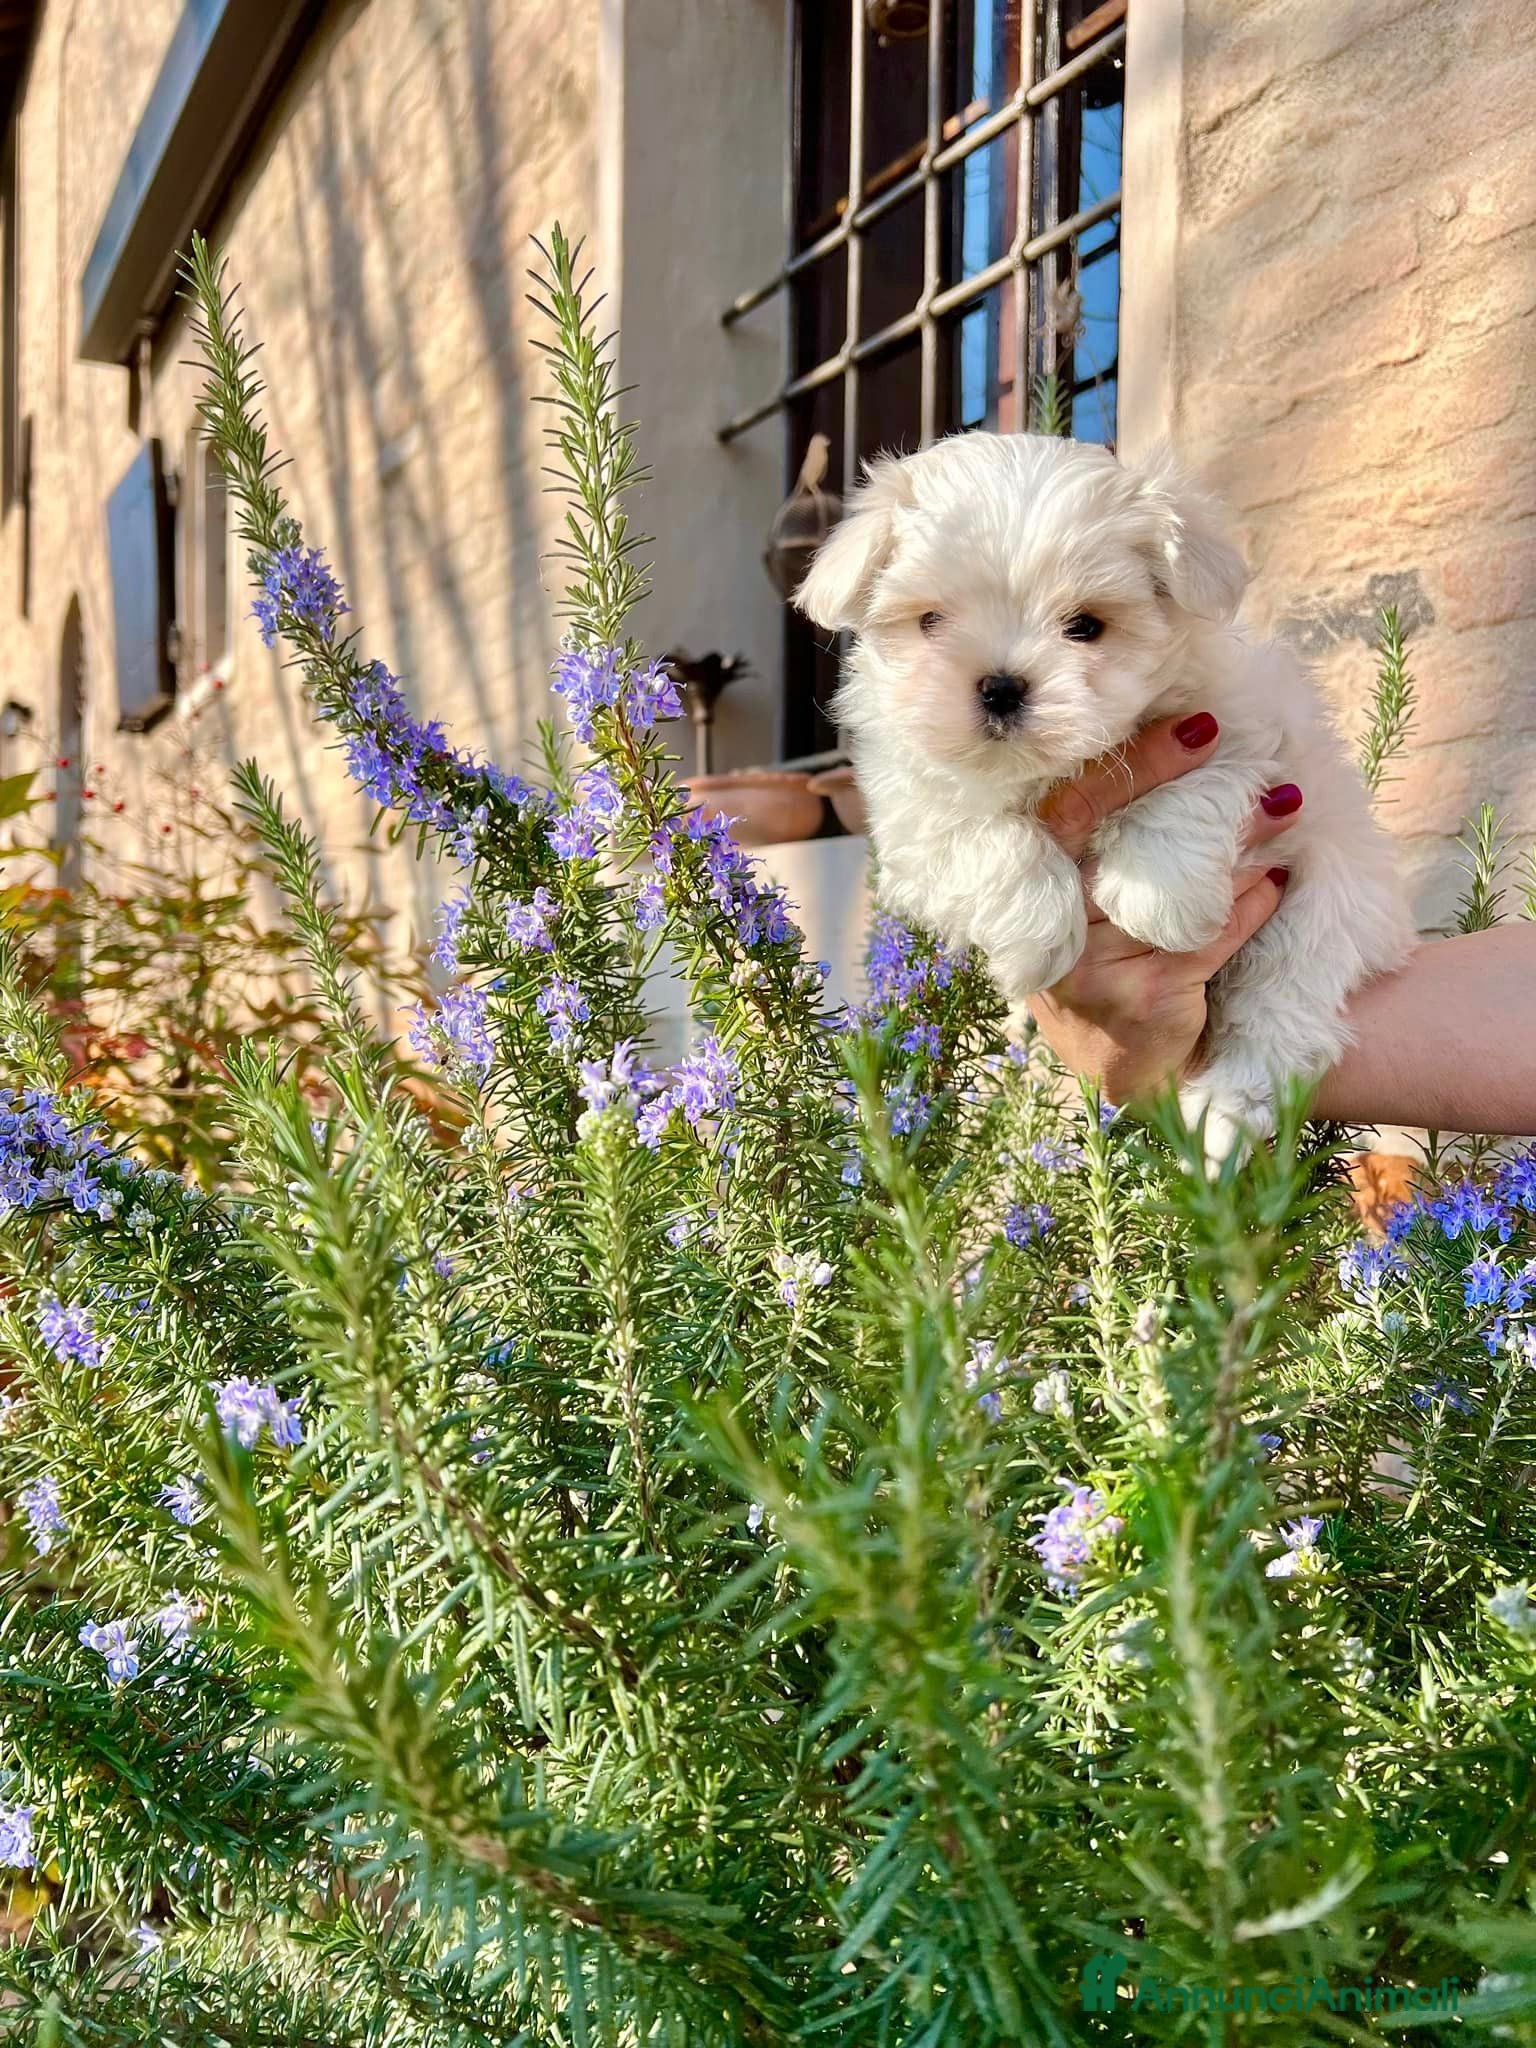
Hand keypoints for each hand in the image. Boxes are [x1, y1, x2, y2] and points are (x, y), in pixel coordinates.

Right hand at [1025, 714, 1302, 1103]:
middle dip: (1172, 781)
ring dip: (1236, 842)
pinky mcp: (1144, 1000)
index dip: (1125, 766)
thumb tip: (1175, 759)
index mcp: (1033, 893)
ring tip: (1282, 803)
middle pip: (1117, 839)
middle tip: (1233, 743)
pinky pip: (1210, 936)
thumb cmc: (1112, 972)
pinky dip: (1250, 903)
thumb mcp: (1087, 913)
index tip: (1189, 725)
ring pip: (1174, 887)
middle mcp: (1055, 928)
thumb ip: (1104, 855)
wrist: (1123, 1074)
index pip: (1069, 811)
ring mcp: (1095, 968)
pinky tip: (1276, 878)